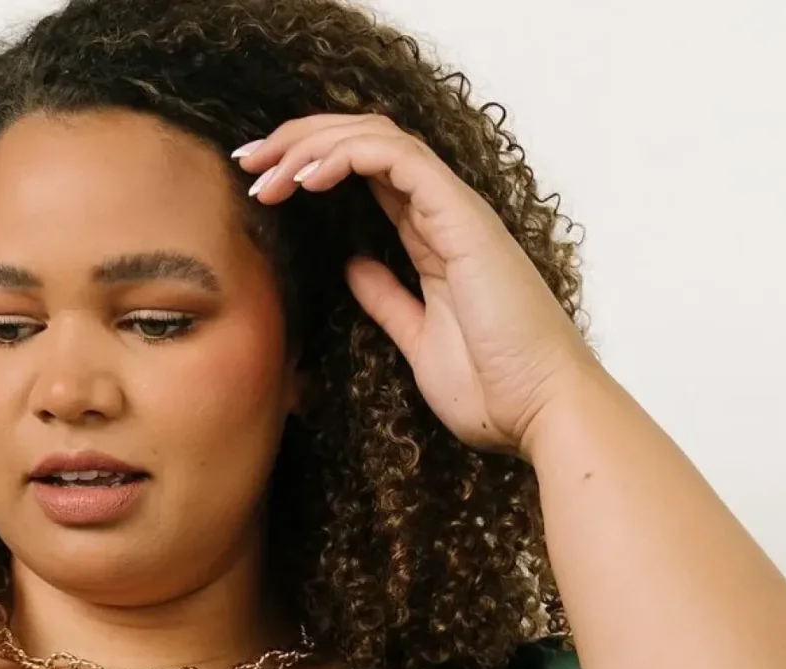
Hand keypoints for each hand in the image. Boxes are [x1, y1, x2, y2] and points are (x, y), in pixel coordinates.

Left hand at [232, 114, 599, 457]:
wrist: (540, 412)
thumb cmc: (495, 390)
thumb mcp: (418, 343)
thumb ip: (388, 301)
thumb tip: (354, 268)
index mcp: (432, 240)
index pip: (366, 174)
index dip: (310, 167)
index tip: (260, 189)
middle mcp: (442, 214)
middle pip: (363, 144)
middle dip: (298, 144)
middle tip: (246, 162)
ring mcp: (454, 212)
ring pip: (375, 139)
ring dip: (312, 145)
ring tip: (265, 170)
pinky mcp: (460, 218)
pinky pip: (397, 159)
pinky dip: (347, 156)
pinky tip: (307, 177)